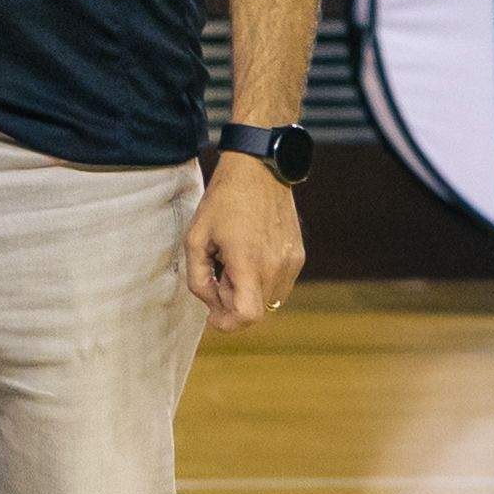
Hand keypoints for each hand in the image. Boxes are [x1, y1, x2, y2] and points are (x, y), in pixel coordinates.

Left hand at [186, 153, 304, 329]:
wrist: (258, 171)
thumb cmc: (222, 202)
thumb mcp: (195, 239)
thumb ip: (198, 279)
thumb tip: (211, 305)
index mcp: (249, 262)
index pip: (247, 316)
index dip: (226, 322)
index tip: (212, 312)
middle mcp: (277, 266)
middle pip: (256, 312)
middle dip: (232, 303)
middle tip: (218, 273)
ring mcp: (292, 262)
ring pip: (269, 301)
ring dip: (248, 292)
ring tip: (234, 261)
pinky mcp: (298, 256)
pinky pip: (279, 285)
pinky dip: (262, 280)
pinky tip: (249, 254)